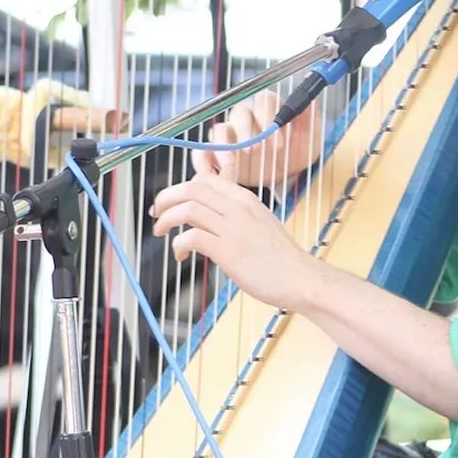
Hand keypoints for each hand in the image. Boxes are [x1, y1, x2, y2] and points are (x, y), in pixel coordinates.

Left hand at [150, 171, 322, 309]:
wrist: (301, 278)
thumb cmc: (280, 257)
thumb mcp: (259, 222)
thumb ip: (235, 213)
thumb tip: (207, 212)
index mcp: (245, 198)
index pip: (204, 179)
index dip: (180, 188)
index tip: (170, 202)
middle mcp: (238, 207)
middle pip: (190, 189)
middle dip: (166, 199)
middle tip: (157, 215)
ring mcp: (233, 228)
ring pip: (187, 209)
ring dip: (167, 220)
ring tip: (161, 233)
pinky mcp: (228, 251)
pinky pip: (192, 237)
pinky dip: (178, 245)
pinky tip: (180, 255)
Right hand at [193, 87, 325, 188]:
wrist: (289, 173)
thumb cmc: (299, 149)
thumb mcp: (310, 133)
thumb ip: (308, 113)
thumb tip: (308, 87)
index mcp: (269, 108)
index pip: (264, 101)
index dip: (269, 117)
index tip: (280, 141)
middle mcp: (247, 118)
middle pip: (239, 113)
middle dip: (246, 130)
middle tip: (255, 150)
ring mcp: (231, 136)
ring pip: (219, 131)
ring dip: (223, 146)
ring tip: (232, 164)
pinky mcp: (219, 154)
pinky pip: (203, 152)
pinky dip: (204, 161)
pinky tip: (213, 174)